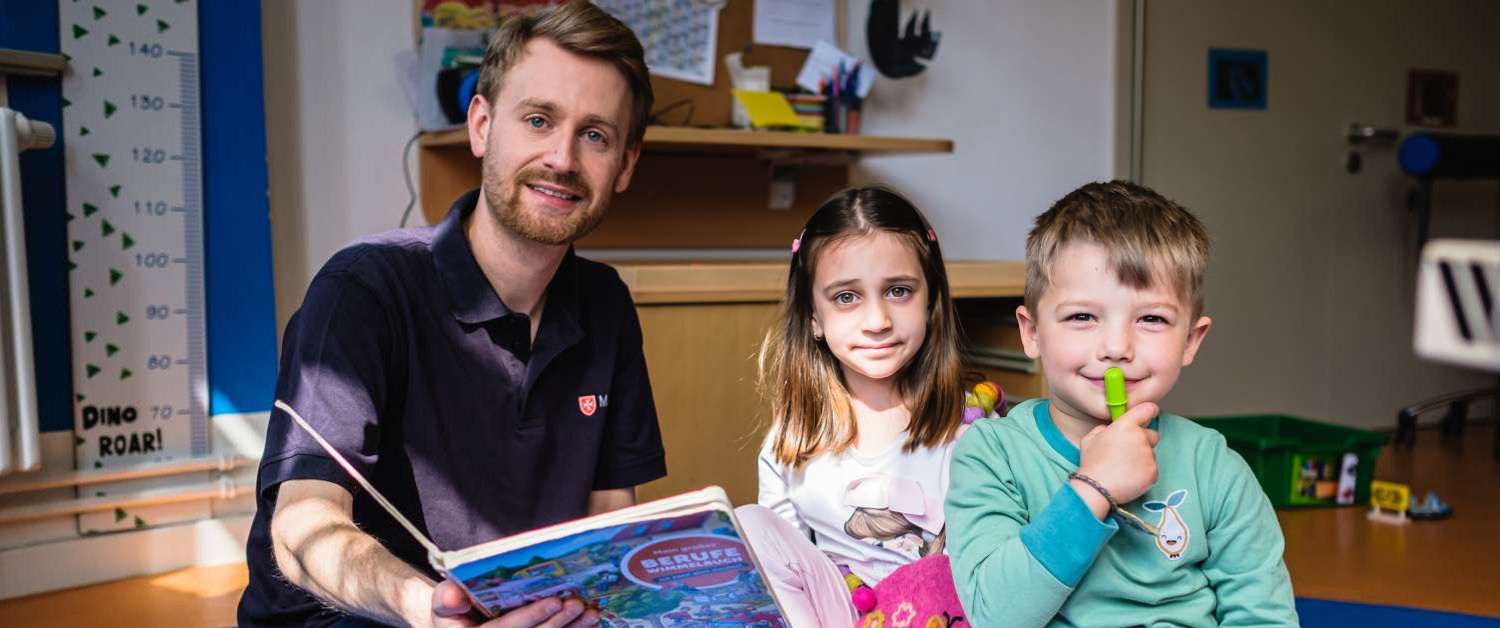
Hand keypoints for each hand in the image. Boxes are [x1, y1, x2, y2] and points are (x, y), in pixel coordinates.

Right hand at [431, 579, 598, 626]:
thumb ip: (447, 599)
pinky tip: (590, 626)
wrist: (460, 626)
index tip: (554, 601)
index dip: (531, 617)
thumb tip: (453, 596)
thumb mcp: (444, 602)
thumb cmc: (455, 611)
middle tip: (579, 605)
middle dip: (557, 624)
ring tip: (592, 614)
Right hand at [1075, 402, 1159, 511]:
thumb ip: (1104, 428)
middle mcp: (1140, 437)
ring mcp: (1148, 455)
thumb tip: (1110, 428)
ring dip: (1142, 459)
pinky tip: (1129, 477)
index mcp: (1125, 425)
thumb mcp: (1090, 438)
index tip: (1150, 414)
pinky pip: (1152, 470)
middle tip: (1128, 452)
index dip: (1149, 411)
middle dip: (1144, 441)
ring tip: (1124, 468)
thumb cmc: (1092, 463)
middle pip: (1153, 434)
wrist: (1096, 488)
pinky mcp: (1153, 472)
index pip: (1147, 409)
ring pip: (1151, 454)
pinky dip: (1144, 474)